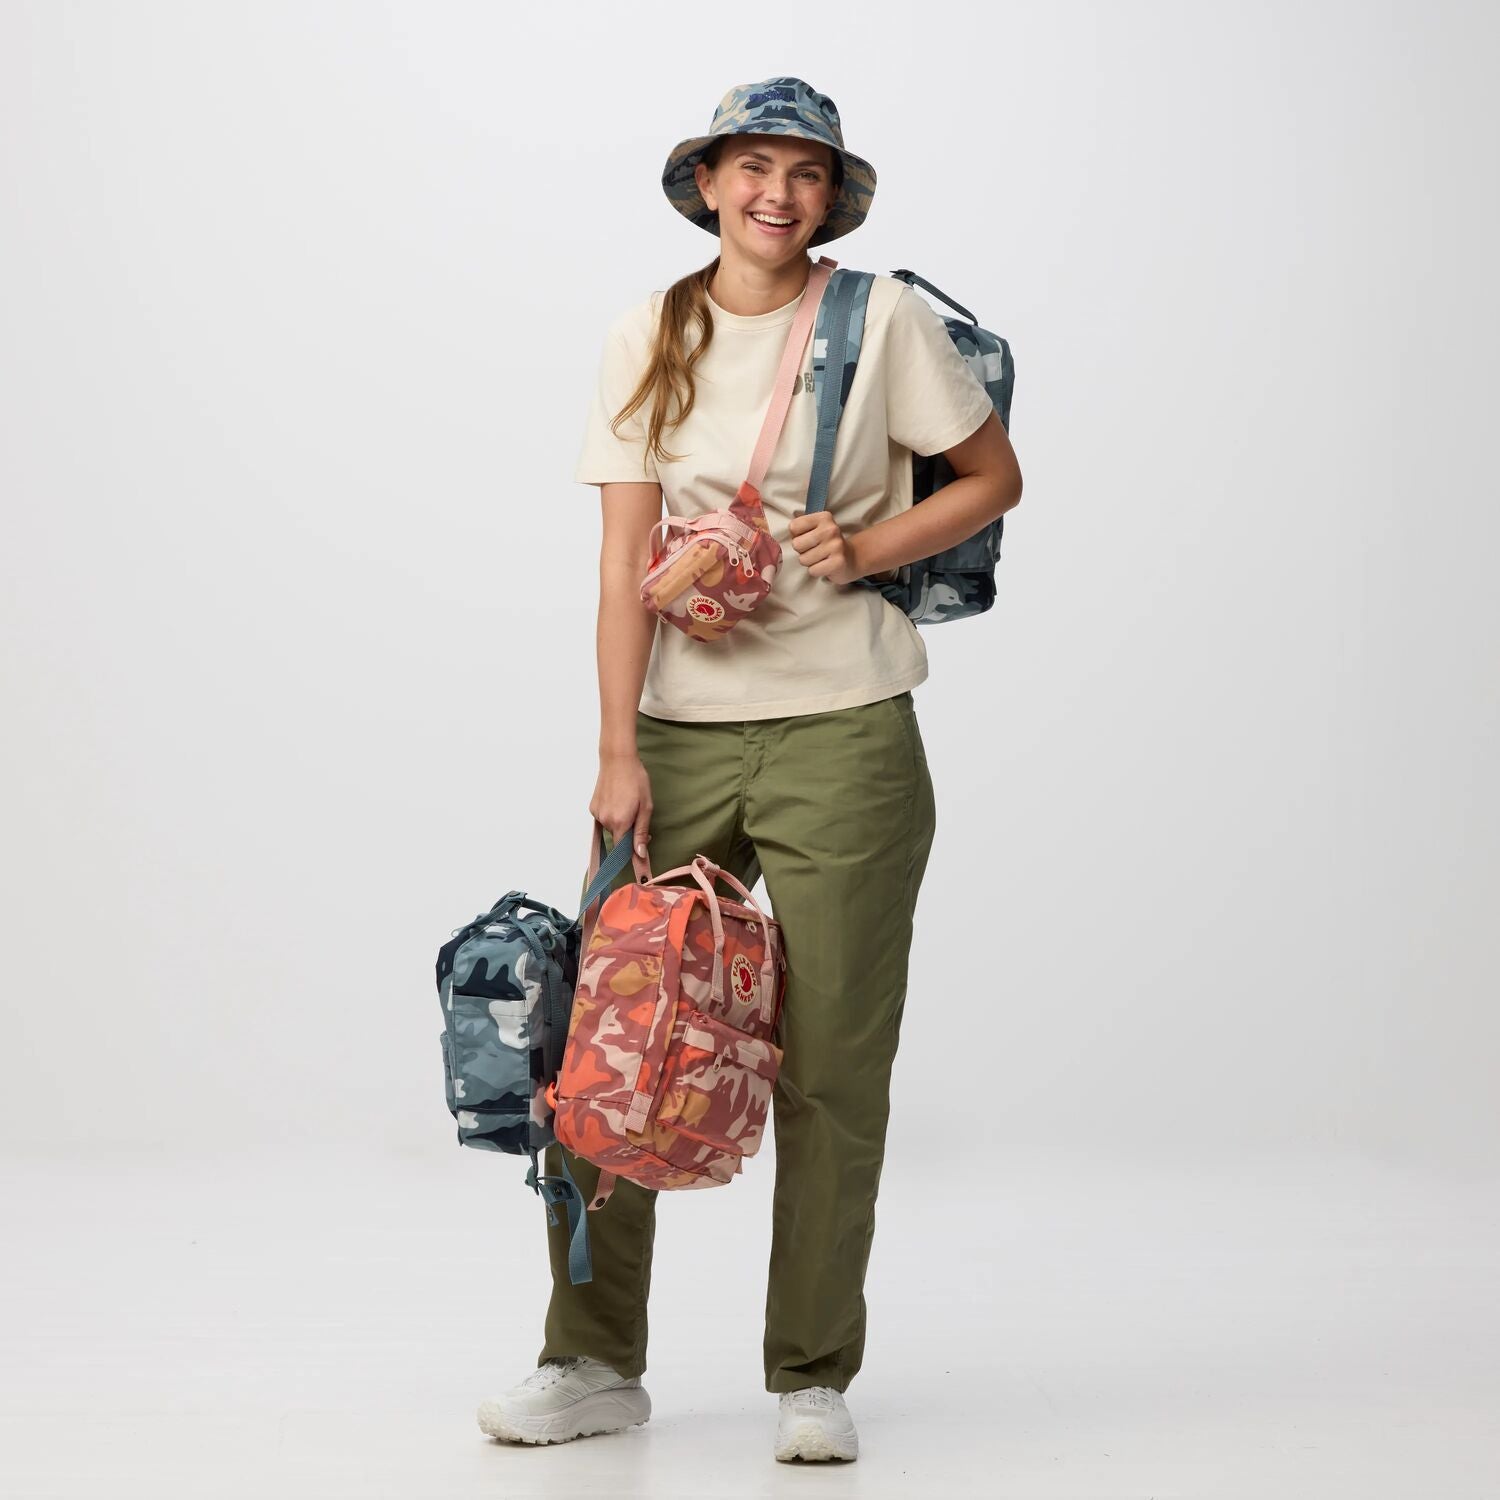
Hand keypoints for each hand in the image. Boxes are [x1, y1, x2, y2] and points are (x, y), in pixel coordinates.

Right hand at [592, 751, 653, 881]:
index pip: (624, 850)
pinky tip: (617, 800)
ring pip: (611, 828)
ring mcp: (597, 814)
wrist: (617, 760)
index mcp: (620, 822)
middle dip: (629, 833)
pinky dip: (612, 815)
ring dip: (620, 822)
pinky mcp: (592, 808)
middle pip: (619, 838)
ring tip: (628, 803)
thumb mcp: (645, 806)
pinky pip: (604, 818)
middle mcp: (605, 821)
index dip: (633, 854)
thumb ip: (641, 832)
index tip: (640, 860)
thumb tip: (639, 853)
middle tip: (639, 816)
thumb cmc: (636, 780)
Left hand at [787, 509, 861, 585]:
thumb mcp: (816, 529)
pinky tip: (825, 566)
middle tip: (814, 551)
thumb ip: (801, 528)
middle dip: (802, 551)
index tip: (807, 538)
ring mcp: (836, 546)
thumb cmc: (827, 544)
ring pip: (803, 559)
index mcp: (824, 517)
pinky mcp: (838, 562)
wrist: (851, 558)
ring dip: (809, 562)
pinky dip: (816, 571)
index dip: (796, 536)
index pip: (794, 527)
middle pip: (797, 544)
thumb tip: (787, 537)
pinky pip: (812, 570)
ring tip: (820, 558)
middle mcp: (831, 529)